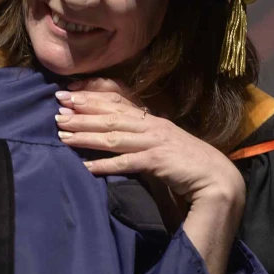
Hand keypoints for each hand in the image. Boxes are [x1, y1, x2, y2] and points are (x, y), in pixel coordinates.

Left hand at [54, 78, 244, 211]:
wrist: (217, 178)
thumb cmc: (190, 163)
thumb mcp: (164, 144)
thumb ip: (144, 138)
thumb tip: (120, 137)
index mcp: (152, 121)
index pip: (118, 103)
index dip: (92, 98)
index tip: (68, 96)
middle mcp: (151, 127)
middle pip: (110, 117)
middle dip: (81, 113)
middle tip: (56, 110)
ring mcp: (154, 143)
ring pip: (113, 137)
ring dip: (86, 136)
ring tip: (62, 136)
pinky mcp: (157, 162)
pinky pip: (126, 163)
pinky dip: (105, 165)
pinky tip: (87, 167)